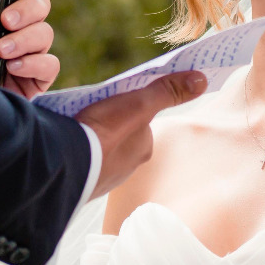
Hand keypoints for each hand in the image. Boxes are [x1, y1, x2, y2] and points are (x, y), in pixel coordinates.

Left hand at [0, 0, 60, 98]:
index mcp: (4, 9)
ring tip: (1, 50)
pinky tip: (13, 67)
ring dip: (24, 39)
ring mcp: (30, 54)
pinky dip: (34, 63)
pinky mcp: (36, 80)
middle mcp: (20, 29)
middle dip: (27, 10)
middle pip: (42, 5)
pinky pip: (50, 65)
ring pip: (46, 33)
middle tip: (5, 20)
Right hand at [75, 71, 206, 199]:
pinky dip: (80, 151)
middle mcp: (128, 168)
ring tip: (78, 126)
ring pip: (102, 150)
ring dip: (93, 139)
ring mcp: (104, 178)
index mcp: (143, 150)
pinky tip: (69, 143)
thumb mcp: (138, 104)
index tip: (112, 99)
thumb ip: (167, 91)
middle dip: (110, 124)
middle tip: (92, 111)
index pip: (140, 121)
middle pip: (122, 136)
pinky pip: (84, 162)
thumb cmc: (104, 133)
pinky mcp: (82, 183)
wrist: (62, 167)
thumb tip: (202, 81)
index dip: (128, 106)